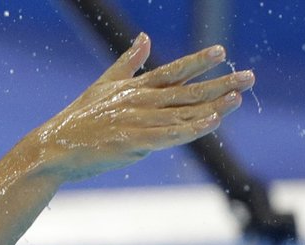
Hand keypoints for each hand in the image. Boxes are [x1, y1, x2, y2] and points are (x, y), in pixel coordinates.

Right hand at [28, 36, 253, 182]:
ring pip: (185, 113)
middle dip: (220, 83)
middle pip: (188, 91)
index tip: (222, 51)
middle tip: (249, 76)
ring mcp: (138, 121)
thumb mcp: (104, 84)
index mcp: (135, 87)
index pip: (173, 71)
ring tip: (238, 96)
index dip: (198, 61)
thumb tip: (144, 36)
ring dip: (213, 105)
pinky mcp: (134, 143)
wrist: (55, 148)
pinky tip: (213, 122)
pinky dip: (193, 128)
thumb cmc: (80, 120)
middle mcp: (141, 101)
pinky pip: (171, 135)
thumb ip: (128, 62)